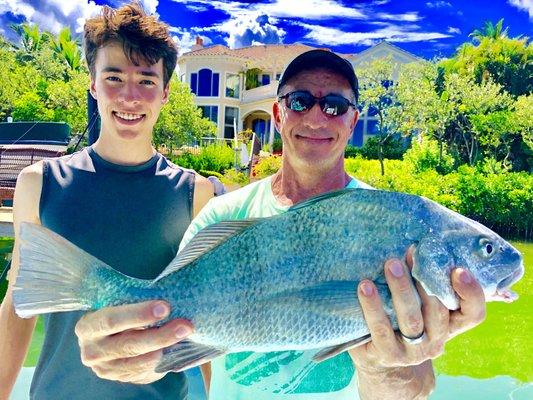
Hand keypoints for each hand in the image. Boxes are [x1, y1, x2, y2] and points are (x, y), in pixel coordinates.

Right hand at [75, 300, 192, 383]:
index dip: (138, 314)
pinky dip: (162, 359)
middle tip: (185, 325)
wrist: (106, 339)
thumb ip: (130, 299)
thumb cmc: (116, 313)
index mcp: (88, 326)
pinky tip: (176, 347)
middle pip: (129, 344)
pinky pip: (144, 371)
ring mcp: (105, 368)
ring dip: (166, 347)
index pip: (111, 320)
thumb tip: (165, 288)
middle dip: (161, 335)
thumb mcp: (114, 304)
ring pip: (140, 360)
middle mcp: (92, 351)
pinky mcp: (120, 378)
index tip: (165, 307)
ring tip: (185, 334)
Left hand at [349, 247, 485, 398]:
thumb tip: (416, 243)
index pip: (473, 313)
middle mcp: (436, 340)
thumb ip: (424, 282)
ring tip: (390, 264)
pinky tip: (365, 286)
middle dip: (424, 280)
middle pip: (437, 311)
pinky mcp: (387, 354)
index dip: (471, 293)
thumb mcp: (417, 303)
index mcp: (450, 325)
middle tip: (411, 253)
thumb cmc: (400, 319)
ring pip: (411, 320)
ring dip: (401, 289)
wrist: (380, 359)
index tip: (458, 269)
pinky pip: (381, 329)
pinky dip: (373, 306)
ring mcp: (413, 351)